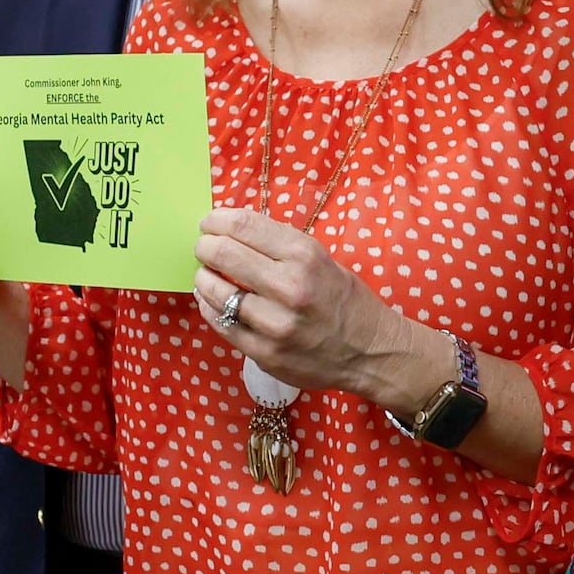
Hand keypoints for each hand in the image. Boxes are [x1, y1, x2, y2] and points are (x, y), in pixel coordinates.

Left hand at [194, 207, 430, 409]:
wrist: (370, 351)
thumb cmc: (343, 299)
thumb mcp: (321, 258)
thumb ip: (279, 245)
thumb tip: (232, 229)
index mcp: (305, 256)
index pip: (244, 226)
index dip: (217, 220)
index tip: (209, 222)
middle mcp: (290, 287)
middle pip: (224, 254)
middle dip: (205, 246)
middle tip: (203, 247)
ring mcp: (276, 324)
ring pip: (217, 292)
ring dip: (204, 278)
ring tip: (206, 275)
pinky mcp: (265, 353)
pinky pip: (222, 324)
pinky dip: (210, 308)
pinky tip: (211, 300)